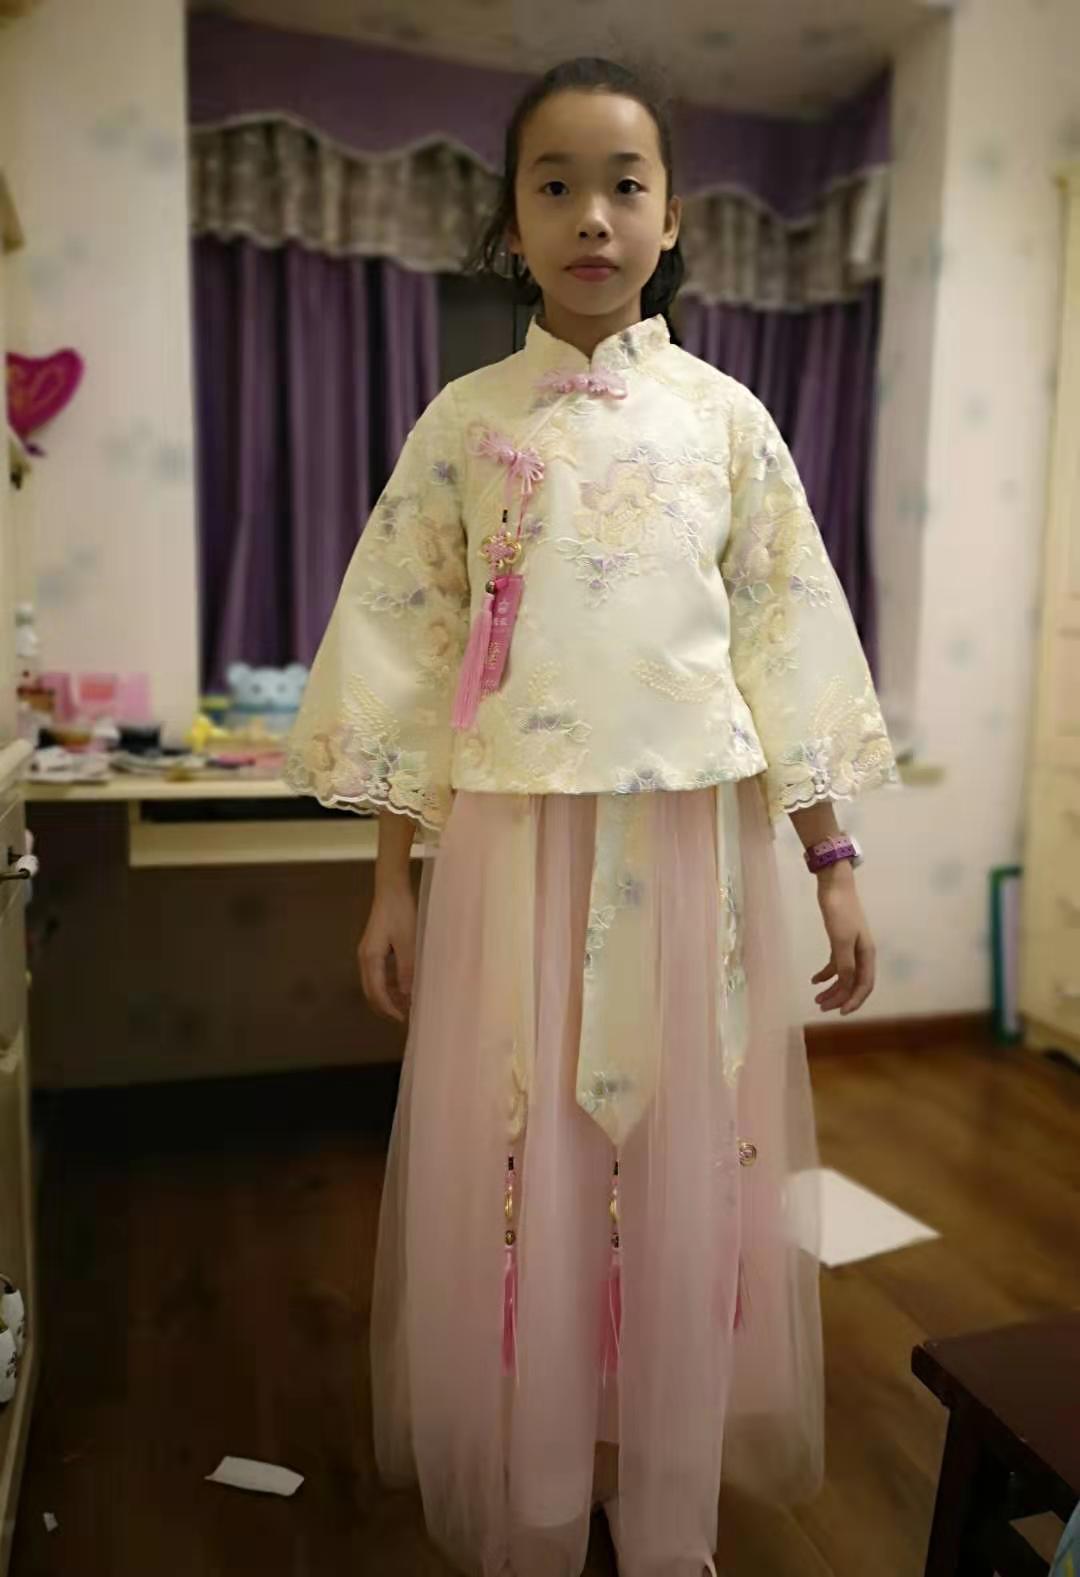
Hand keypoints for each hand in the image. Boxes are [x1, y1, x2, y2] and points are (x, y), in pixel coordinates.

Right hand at [359, 880, 416, 1022]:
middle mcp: (364, 958)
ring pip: (374, 984)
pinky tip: (402, 987)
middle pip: (371, 992)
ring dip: (387, 997)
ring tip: (405, 1005)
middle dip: (385, 1007)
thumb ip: (406, 969)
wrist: (392, 890)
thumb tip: (407, 994)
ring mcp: (367, 953)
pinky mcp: (374, 948)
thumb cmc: (401, 913)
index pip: (376, 992)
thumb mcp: (408, 942)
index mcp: (370, 958)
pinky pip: (378, 974)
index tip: (403, 1019)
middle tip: (404, 1017)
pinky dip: (388, 985)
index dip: (389, 1009)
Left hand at [812, 864, 875, 1014]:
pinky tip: (814, 980)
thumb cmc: (840, 912)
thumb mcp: (841, 940)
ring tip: (816, 999)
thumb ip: (846, 965)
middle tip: (821, 1007)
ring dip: (832, 988)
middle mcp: (862, 953)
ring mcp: (851, 947)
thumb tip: (848, 986)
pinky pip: (836, 964)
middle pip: (854, 983)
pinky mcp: (840, 940)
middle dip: (840, 997)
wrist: (835, 885)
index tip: (840, 1013)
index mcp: (867, 954)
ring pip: (844, 976)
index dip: (854, 1001)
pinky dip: (826, 974)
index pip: (864, 985)